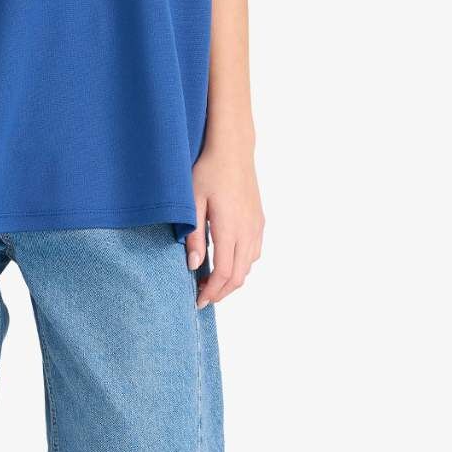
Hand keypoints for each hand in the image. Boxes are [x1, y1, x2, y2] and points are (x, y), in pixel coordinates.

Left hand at [186, 137, 264, 308]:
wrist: (232, 150)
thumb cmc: (208, 171)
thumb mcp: (192, 202)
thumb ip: (193, 236)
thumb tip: (193, 265)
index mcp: (230, 228)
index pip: (224, 272)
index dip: (211, 292)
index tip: (197, 301)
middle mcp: (248, 231)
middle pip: (238, 275)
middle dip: (221, 292)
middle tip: (202, 298)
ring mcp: (256, 226)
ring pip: (248, 266)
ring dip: (232, 280)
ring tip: (211, 284)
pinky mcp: (259, 221)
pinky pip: (254, 253)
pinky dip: (241, 266)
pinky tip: (227, 263)